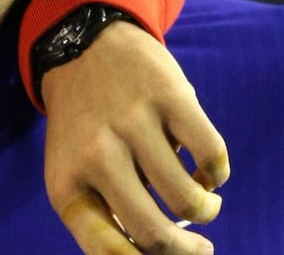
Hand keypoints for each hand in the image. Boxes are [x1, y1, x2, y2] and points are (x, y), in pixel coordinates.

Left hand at [41, 21, 228, 253]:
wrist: (80, 48)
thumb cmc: (83, 126)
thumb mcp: (72, 170)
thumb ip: (101, 214)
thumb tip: (147, 254)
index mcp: (67, 182)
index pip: (105, 248)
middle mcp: (95, 155)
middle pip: (154, 233)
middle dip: (186, 252)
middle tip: (199, 249)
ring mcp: (132, 123)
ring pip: (188, 200)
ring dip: (205, 209)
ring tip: (201, 200)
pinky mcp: (168, 96)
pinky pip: (211, 155)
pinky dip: (217, 173)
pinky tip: (205, 170)